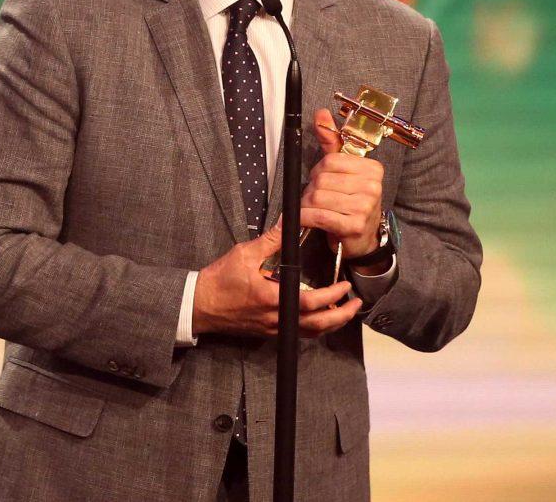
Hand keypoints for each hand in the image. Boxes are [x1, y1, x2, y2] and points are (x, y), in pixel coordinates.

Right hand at [191, 220, 361, 336]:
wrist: (200, 305)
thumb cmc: (219, 281)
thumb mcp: (244, 254)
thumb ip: (270, 241)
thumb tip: (289, 223)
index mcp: (272, 299)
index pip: (311, 303)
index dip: (332, 296)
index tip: (344, 285)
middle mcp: (276, 319)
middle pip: (318, 325)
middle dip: (341, 315)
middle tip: (355, 303)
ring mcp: (273, 328)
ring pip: (310, 333)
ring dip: (331, 323)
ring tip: (343, 311)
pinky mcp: (268, 332)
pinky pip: (298, 333)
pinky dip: (314, 327)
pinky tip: (319, 318)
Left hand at [302, 108, 384, 264]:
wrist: (362, 238)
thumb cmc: (350, 202)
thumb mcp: (343, 170)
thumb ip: (331, 142)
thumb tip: (321, 114)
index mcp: (372, 169)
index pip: (330, 160)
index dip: (317, 172)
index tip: (320, 181)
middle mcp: (372, 186)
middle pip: (321, 179)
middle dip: (311, 190)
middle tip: (315, 198)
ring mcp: (365, 207)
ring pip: (318, 198)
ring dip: (307, 205)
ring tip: (313, 210)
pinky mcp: (355, 226)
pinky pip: (319, 216)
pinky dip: (306, 218)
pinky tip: (306, 219)